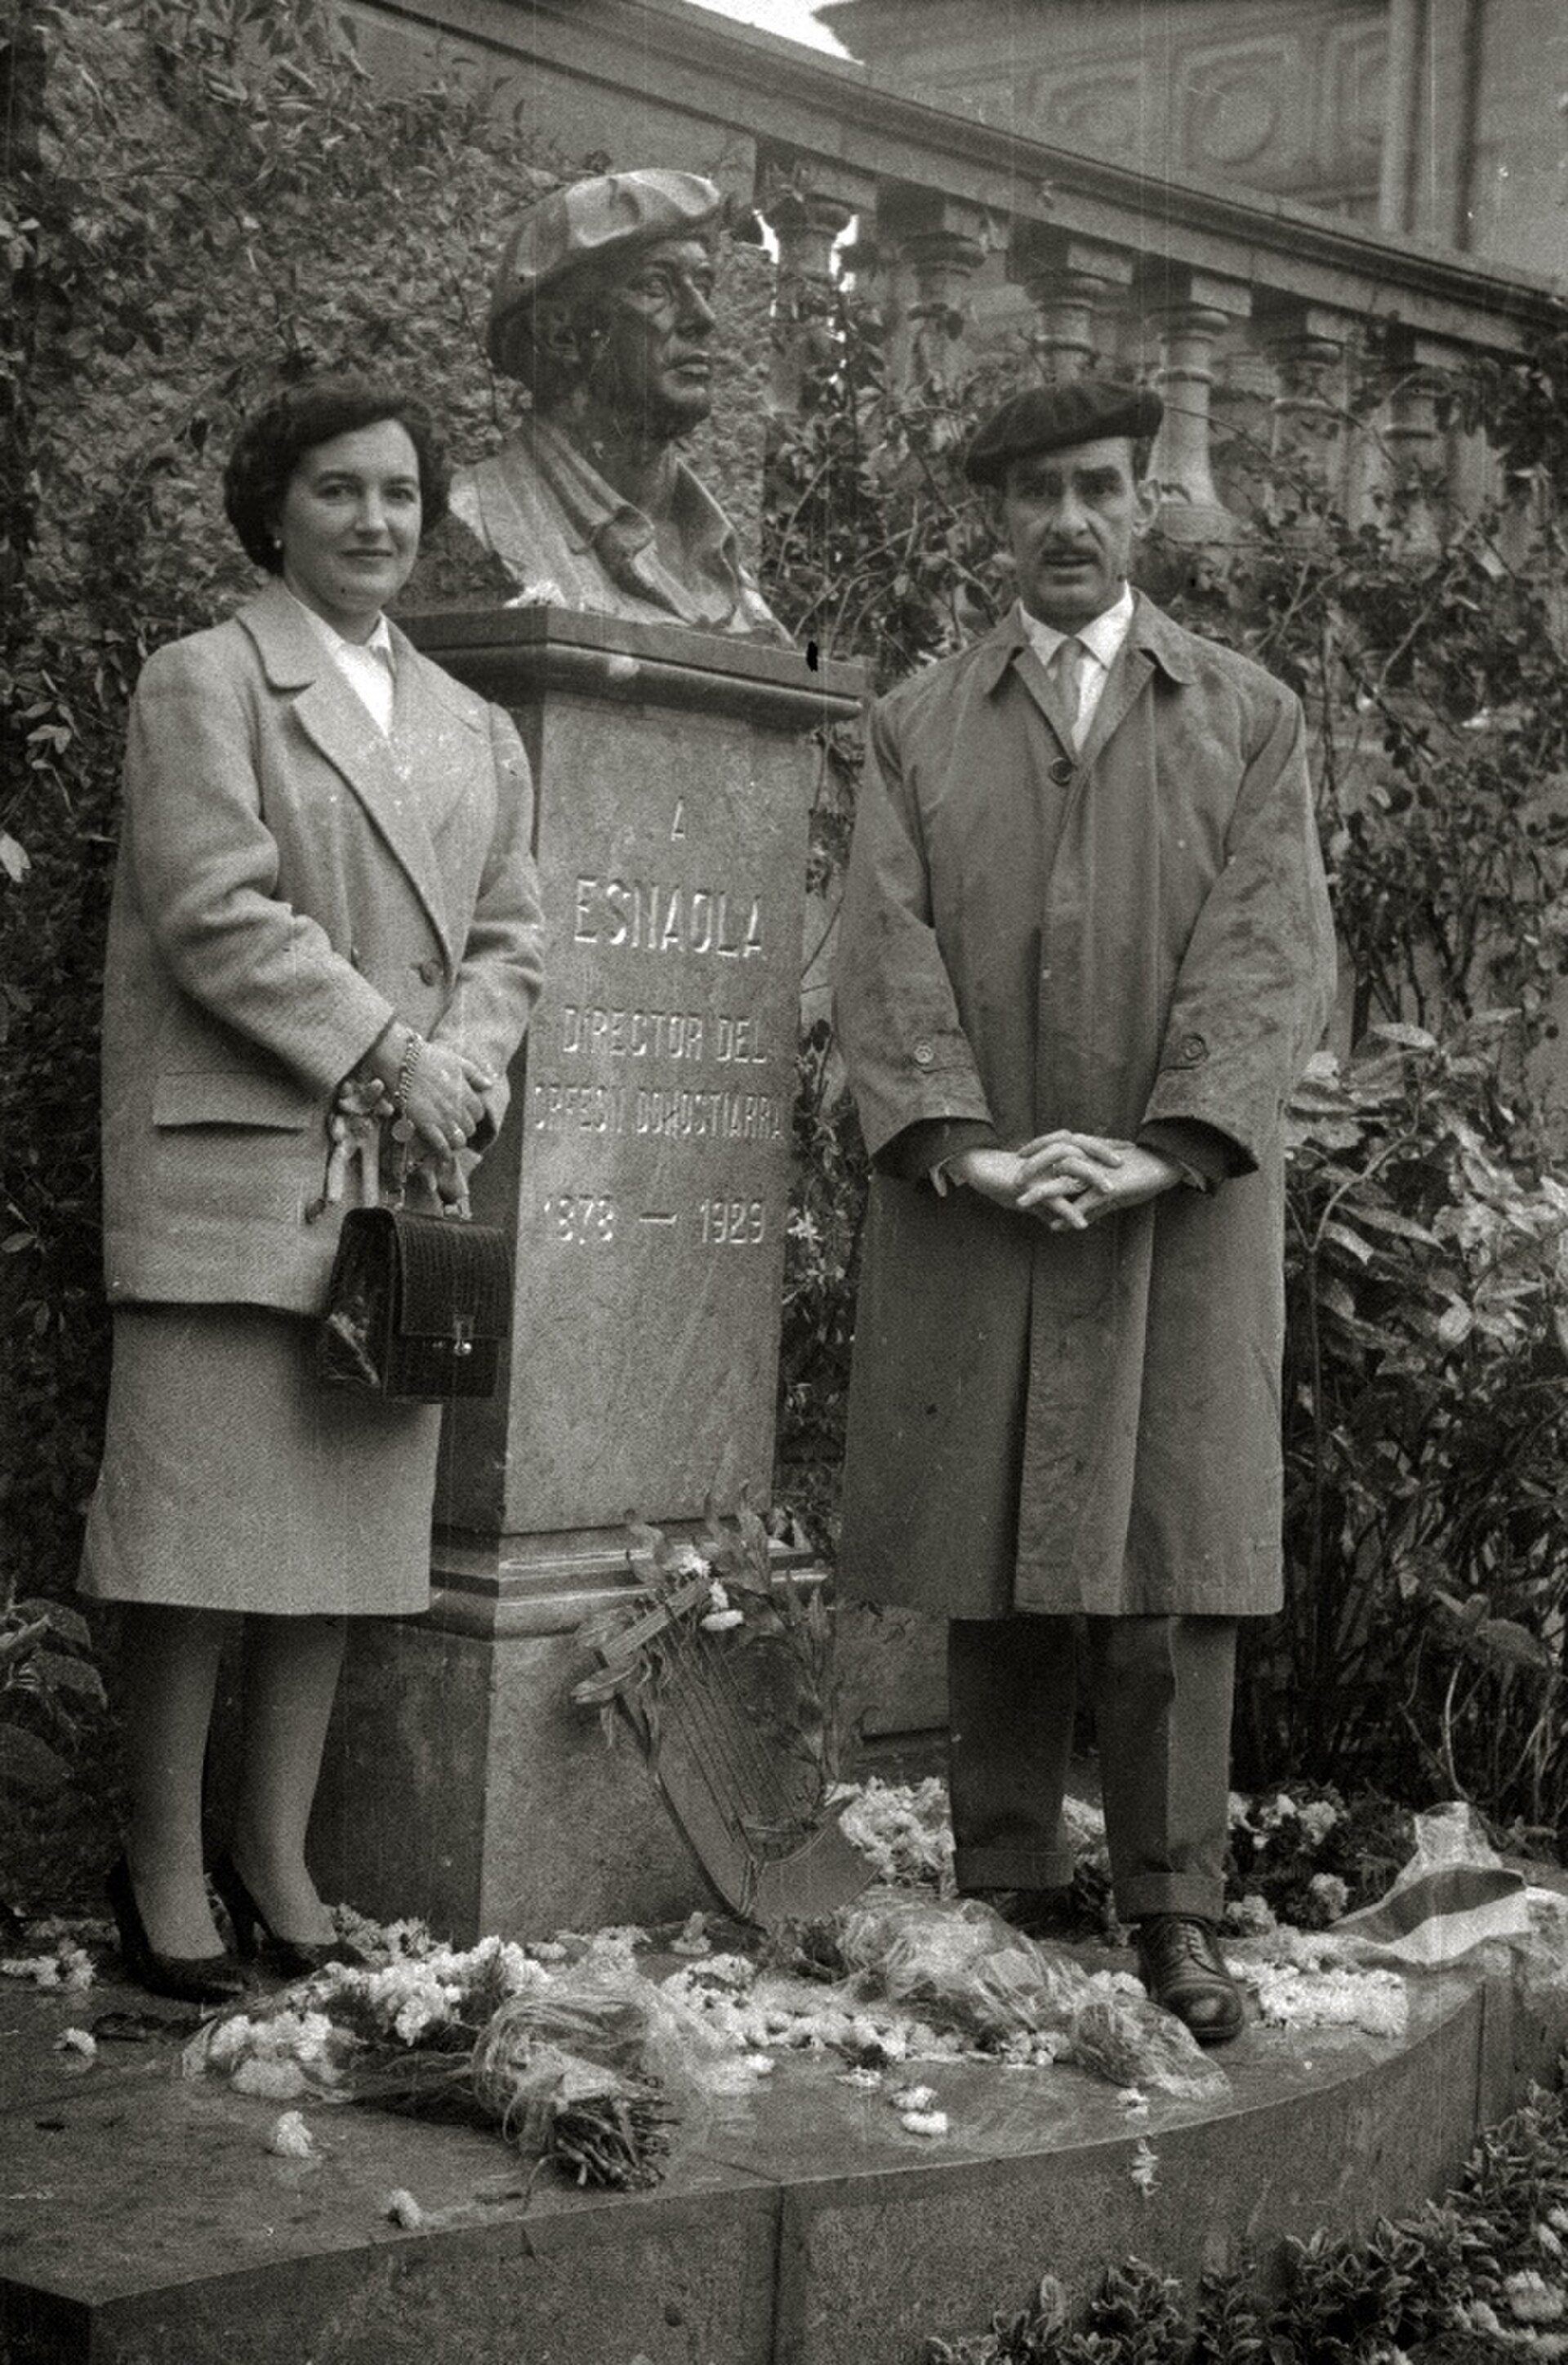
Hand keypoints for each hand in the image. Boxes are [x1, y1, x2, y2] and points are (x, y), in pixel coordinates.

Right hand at [368, 1026, 494, 1156]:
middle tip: (455, 1127)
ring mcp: (441, 1116)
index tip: (464, 1115)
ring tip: (449, 1139)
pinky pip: (441, 1146)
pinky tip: (443, 1155)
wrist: (401, 1060)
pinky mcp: (425, 1124)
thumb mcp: (456, 1061)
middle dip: (464, 1129)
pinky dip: (444, 1153)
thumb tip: (489, 1085)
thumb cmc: (428, 1057)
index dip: (472, 1116)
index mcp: (465, 1092)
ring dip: (456, 1142)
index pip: (479, 1113)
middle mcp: (456, 1106)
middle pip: (470, 1128)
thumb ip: (475, 1074)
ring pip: (459, 1140)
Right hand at [946, 1144, 1112, 1226]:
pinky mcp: (1029, 1185)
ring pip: (1070, 1169)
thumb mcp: (1030, 1194)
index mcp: (1052, 1154)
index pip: (1085, 1146)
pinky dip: (1068, 1211)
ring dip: (1091, 1179)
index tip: (1129, 1149)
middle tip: (1125, 1163)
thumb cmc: (1004, 1179)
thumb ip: (1047, 1206)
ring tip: (1110, 1192)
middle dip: (1105, 1155)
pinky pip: (1052, 1199)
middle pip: (1083, 1149)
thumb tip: (1057, 1223)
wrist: (977, 1170)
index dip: (1107, 1147)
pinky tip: (1082, 1224)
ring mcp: (1040, 1170)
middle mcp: (1048, 1157)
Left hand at [1015, 1134, 1183, 1229]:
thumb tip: (1060, 1226)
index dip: (1036, 1149)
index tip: (1019, 1155)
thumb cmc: (1140, 1174)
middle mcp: (1090, 1160)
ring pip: (1063, 1183)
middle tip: (1013, 1180)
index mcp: (1089, 1153)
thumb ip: (1084, 1207)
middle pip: (1052, 1161)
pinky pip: (1085, 1203)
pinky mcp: (1110, 1189)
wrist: (1166, 1165)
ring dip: (1042, 1193)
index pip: (1056, 1146)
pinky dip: (1069, 1214)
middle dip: (1030, 1171)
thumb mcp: (1109, 1193)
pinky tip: (1056, 1226)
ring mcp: (1099, 1175)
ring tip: (1022, 1202)